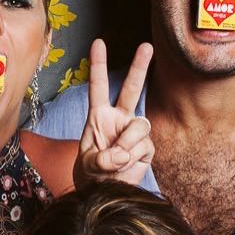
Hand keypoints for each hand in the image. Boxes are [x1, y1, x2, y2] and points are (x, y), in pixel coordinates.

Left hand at [74, 40, 152, 187]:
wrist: (105, 192)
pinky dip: (133, 156)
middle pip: (131, 89)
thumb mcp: (88, 166)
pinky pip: (144, 145)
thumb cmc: (91, 175)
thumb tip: (122, 154)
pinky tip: (126, 164)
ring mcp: (134, 132)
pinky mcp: (146, 147)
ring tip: (117, 158)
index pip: (98, 86)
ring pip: (140, 125)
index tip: (98, 42)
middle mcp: (119, 119)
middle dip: (139, 67)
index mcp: (99, 116)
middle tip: (147, 46)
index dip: (98, 64)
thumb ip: (101, 159)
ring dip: (128, 142)